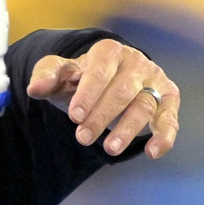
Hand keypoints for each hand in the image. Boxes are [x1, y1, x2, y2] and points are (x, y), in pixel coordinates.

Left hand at [26, 39, 180, 158]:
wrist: (108, 79)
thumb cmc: (82, 78)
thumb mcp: (62, 74)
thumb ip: (47, 76)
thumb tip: (35, 88)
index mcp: (109, 52)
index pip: (100, 70)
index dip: (89, 93)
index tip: (75, 116)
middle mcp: (136, 63)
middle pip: (122, 91)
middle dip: (102, 116)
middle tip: (82, 137)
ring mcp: (154, 81)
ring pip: (144, 105)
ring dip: (127, 129)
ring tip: (109, 149)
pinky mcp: (167, 99)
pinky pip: (169, 118)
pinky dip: (164, 136)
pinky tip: (152, 152)